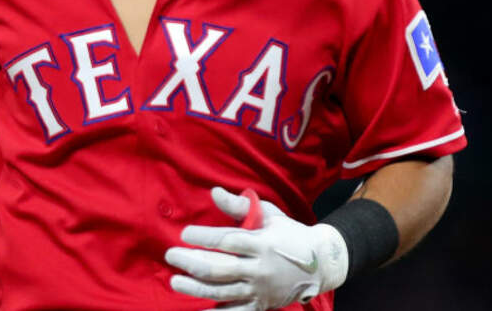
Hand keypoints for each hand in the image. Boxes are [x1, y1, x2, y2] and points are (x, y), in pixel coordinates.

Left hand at [165, 187, 347, 310]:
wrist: (321, 263)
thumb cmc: (289, 233)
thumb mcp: (269, 214)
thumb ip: (239, 205)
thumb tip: (214, 192)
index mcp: (262, 243)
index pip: (227, 240)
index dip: (203, 237)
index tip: (184, 233)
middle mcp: (260, 268)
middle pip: (219, 268)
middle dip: (191, 263)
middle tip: (171, 256)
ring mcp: (260, 289)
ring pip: (222, 291)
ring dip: (195, 288)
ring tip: (175, 282)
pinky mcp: (261, 304)